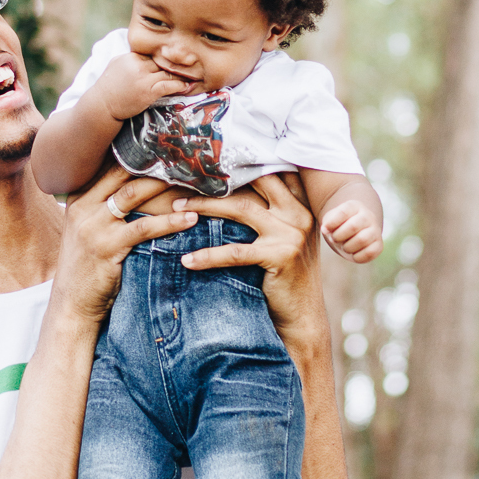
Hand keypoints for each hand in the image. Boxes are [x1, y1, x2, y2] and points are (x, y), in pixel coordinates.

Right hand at [52, 165, 198, 323]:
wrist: (72, 304)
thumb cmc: (87, 266)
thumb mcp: (88, 229)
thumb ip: (103, 206)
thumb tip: (137, 184)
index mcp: (78, 196)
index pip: (108, 163)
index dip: (137, 152)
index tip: (165, 143)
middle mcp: (82, 206)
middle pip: (121, 171)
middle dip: (153, 162)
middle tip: (184, 154)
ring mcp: (92, 225)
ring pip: (132, 193)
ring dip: (164, 185)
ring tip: (193, 180)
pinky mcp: (107, 246)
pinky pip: (144, 228)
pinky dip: (170, 221)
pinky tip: (190, 218)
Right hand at [93, 52, 197, 121]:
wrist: (102, 105)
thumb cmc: (108, 87)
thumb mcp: (116, 64)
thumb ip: (131, 57)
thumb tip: (143, 53)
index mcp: (131, 56)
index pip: (154, 52)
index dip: (165, 56)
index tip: (177, 59)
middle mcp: (138, 65)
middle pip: (164, 61)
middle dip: (177, 63)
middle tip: (192, 64)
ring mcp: (143, 78)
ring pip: (169, 71)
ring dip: (182, 74)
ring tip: (194, 75)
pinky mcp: (148, 91)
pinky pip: (169, 85)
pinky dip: (180, 85)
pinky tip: (187, 86)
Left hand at [171, 173, 325, 349]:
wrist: (302, 317)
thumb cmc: (284, 276)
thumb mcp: (283, 237)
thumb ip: (269, 212)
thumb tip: (227, 189)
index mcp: (300, 204)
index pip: (268, 171)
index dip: (237, 163)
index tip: (205, 162)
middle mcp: (299, 213)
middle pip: (253, 182)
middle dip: (216, 180)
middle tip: (183, 181)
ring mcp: (292, 234)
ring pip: (241, 208)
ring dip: (205, 206)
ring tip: (176, 209)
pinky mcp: (282, 257)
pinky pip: (236, 252)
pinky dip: (209, 255)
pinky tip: (187, 260)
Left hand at [321, 200, 382, 262]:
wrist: (353, 233)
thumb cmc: (339, 226)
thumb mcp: (330, 220)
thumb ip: (327, 223)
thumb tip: (325, 230)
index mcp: (354, 206)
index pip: (343, 212)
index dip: (331, 223)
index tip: (324, 230)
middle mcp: (368, 216)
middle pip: (353, 226)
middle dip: (338, 236)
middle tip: (334, 239)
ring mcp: (375, 230)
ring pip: (362, 239)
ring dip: (347, 247)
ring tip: (344, 246)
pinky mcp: (379, 245)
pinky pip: (369, 253)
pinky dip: (357, 257)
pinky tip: (353, 253)